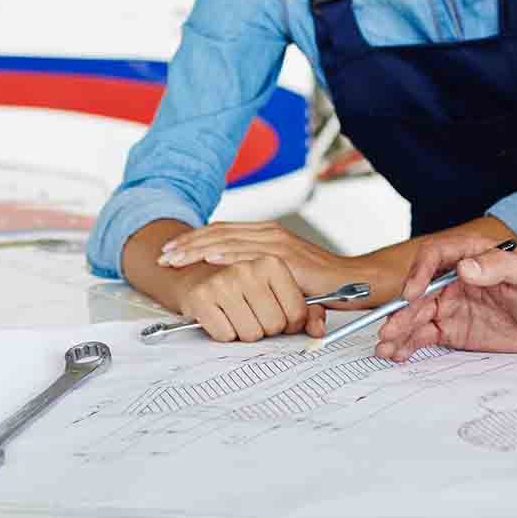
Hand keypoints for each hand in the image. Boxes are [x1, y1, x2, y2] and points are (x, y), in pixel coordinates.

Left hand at [159, 220, 352, 296]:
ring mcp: (277, 244)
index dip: (194, 239)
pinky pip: (252, 254)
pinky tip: (210, 258)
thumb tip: (228, 285)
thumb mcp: (280, 277)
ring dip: (199, 248)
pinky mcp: (286, 257)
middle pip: (218, 233)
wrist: (354, 281)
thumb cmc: (318, 283)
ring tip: (176, 258)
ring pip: (229, 240)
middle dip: (187, 244)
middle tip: (163, 256)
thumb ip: (257, 277)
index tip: (170, 251)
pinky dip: (229, 255)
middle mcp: (269, 234)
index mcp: (265, 235)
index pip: (221, 232)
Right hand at [169, 254, 325, 343]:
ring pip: (250, 334)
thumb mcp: (278, 288)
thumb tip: (318, 330)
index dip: (290, 324)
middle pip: (274, 326)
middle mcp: (249, 268)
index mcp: (272, 263)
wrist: (193, 269)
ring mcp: (224, 281)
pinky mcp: (201, 296)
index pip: (296, 312)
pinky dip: (224, 332)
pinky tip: (221, 314)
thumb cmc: (239, 281)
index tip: (281, 319)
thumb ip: (307, 308)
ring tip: (237, 313)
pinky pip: (225, 335)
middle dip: (266, 328)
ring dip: (245, 331)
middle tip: (254, 315)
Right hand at [374, 232, 516, 360]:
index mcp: (473, 256)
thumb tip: (466, 267)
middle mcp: (457, 278)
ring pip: (418, 315)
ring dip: (399, 330)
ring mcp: (453, 304)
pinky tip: (397, 353)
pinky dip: (409, 344)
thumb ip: (500, 266)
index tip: (413, 293)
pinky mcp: (454, 328)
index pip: (436, 257)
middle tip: (388, 330)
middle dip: (402, 311)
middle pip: (420, 291)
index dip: (420, 273)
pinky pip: (425, 334)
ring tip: (385, 347)